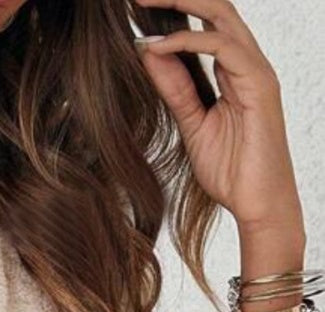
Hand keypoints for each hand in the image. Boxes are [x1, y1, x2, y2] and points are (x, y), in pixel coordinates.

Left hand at [136, 0, 304, 239]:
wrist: (258, 205)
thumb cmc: (232, 171)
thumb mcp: (192, 125)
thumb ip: (175, 90)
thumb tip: (149, 55)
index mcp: (234, 71)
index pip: (207, 24)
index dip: (175, 11)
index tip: (137, 10)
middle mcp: (248, 63)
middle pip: (217, 8)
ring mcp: (256, 71)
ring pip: (222, 17)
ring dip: (181, 6)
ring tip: (145, 5)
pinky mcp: (259, 85)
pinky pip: (223, 48)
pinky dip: (189, 42)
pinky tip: (160, 47)